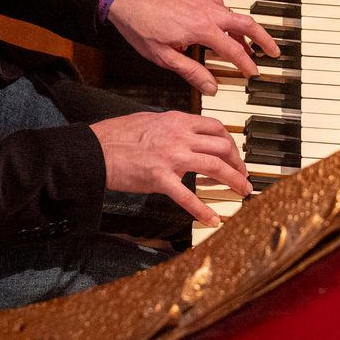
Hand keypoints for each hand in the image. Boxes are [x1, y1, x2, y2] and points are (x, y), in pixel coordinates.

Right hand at [90, 111, 250, 224]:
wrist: (96, 150)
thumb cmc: (117, 135)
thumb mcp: (149, 119)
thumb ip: (171, 126)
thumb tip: (185, 132)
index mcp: (176, 121)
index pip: (215, 127)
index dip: (230, 142)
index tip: (234, 154)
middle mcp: (179, 136)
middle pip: (222, 146)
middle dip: (238, 162)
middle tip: (243, 175)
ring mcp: (171, 157)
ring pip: (214, 167)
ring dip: (234, 180)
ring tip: (243, 192)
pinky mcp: (160, 178)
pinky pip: (187, 196)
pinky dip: (203, 209)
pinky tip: (213, 219)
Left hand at [106, 0, 279, 94]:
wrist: (126, 0)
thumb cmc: (141, 27)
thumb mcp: (164, 57)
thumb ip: (192, 72)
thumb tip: (211, 87)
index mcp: (201, 28)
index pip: (233, 50)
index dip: (246, 64)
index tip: (254, 74)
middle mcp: (207, 12)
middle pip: (246, 23)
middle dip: (264, 38)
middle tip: (274, 52)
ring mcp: (202, 1)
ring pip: (234, 14)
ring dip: (244, 30)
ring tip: (249, 46)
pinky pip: (221, 6)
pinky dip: (228, 18)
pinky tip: (223, 27)